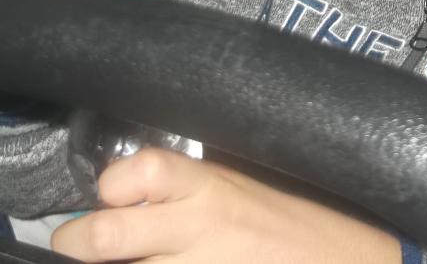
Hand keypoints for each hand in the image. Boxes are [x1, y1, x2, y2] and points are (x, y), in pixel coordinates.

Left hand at [52, 148, 400, 262]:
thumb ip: (189, 184)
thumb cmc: (294, 213)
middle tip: (72, 242)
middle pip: (107, 236)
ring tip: (123, 260)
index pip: (139, 172)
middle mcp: (200, 229)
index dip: (109, 185)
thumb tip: (125, 186)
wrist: (353, 258)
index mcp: (208, 186)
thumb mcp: (243, 181)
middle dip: (76, 241)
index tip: (103, 194)